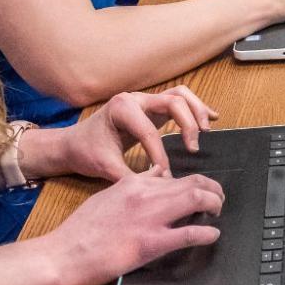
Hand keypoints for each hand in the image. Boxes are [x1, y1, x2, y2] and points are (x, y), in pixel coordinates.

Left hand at [38, 87, 219, 182]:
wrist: (73, 143)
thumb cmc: (86, 152)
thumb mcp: (104, 166)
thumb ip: (130, 177)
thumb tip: (155, 190)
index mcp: (121, 108)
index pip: (150, 130)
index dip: (160, 154)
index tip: (165, 174)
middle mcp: (135, 99)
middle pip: (173, 101)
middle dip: (187, 125)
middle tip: (193, 149)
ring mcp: (145, 100)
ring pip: (180, 95)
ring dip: (196, 111)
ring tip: (206, 131)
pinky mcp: (152, 107)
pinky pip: (179, 100)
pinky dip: (196, 107)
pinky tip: (210, 118)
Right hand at [44, 166, 225, 284]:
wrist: (64, 253)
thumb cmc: (81, 229)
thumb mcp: (107, 196)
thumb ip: (133, 184)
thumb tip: (156, 174)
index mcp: (133, 183)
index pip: (174, 176)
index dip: (194, 182)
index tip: (201, 190)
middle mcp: (145, 195)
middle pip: (193, 183)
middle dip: (213, 190)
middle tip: (218, 200)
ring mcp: (149, 218)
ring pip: (196, 199)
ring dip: (214, 204)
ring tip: (218, 212)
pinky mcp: (150, 243)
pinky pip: (188, 234)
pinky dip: (207, 233)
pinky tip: (213, 235)